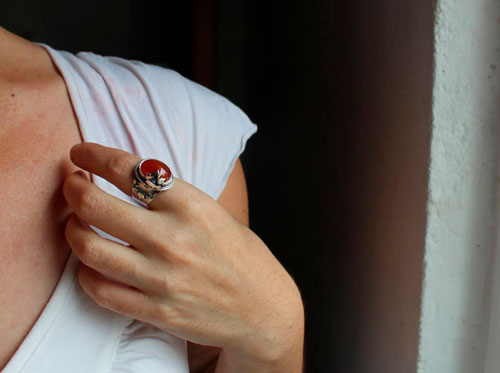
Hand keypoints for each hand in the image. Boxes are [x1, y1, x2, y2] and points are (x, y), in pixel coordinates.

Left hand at [63, 143, 303, 371]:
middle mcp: (173, 240)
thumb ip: (172, 199)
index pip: (129, 170)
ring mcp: (161, 278)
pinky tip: (92, 263)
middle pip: (96, 205)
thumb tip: (128, 179)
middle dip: (72, 187)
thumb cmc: (242, 257)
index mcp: (192, 207)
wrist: (262, 310)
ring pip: (88, 248)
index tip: (80, 152)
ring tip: (77, 221)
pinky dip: (87, 273)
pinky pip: (99, 289)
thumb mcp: (214, 214)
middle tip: (71, 182)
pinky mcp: (155, 311)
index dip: (95, 155)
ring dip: (72, 229)